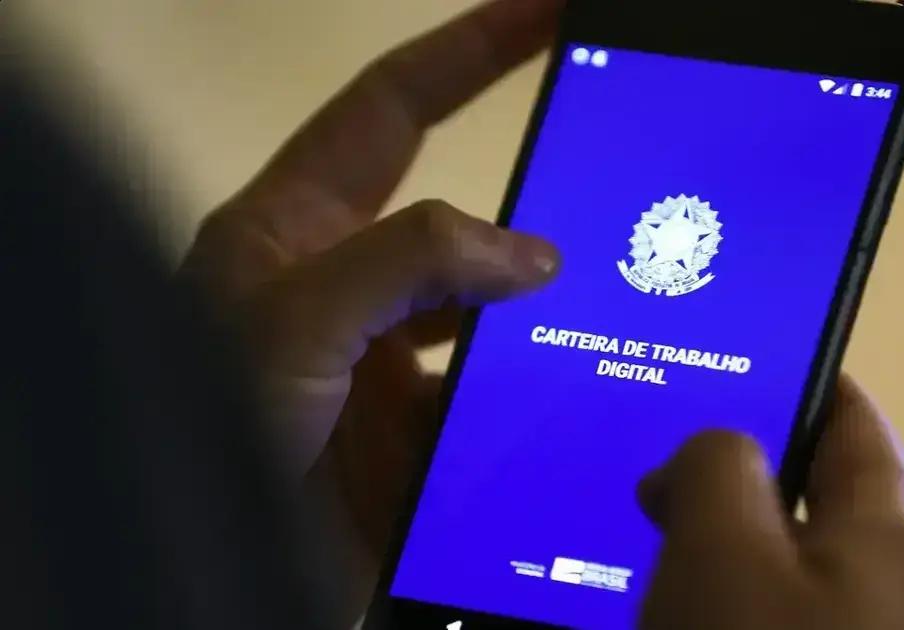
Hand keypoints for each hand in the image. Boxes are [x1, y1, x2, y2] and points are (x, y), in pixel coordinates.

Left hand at [177, 0, 561, 623]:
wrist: (208, 563)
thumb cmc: (211, 422)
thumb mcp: (297, 316)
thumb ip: (410, 260)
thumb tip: (531, 256)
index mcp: (296, 226)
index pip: (393, 108)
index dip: (469, 50)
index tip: (545, 12)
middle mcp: (342, 282)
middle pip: (453, 222)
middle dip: (525, 216)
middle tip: (604, 211)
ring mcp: (376, 358)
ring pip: (481, 316)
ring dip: (532, 322)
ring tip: (601, 318)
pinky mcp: (404, 426)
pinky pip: (484, 395)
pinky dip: (523, 398)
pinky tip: (564, 401)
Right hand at [638, 375, 903, 629]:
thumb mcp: (724, 543)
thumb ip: (715, 464)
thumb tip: (695, 462)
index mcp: (887, 529)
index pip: (853, 418)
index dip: (797, 377)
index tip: (725, 354)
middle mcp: (877, 575)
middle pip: (805, 483)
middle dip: (732, 451)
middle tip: (657, 430)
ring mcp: (839, 621)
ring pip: (767, 541)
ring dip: (710, 515)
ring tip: (644, 498)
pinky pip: (749, 592)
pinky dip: (707, 570)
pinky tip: (654, 572)